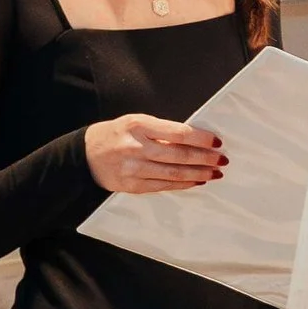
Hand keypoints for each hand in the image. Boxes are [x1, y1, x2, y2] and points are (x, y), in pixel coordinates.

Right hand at [84, 114, 222, 193]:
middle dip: (205, 158)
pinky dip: (183, 184)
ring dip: (198, 174)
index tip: (216, 141)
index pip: (178, 133)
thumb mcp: (136, 122)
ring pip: (173, 173)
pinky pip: (163, 186)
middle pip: (179, 155)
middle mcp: (136, 147)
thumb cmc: (116, 134)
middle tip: (222, 159)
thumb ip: (161, 130)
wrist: (85, 155)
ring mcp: (133, 169)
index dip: (201, 138)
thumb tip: (194, 139)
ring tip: (215, 173)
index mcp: (138, 126)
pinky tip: (196, 181)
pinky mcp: (132, 186)